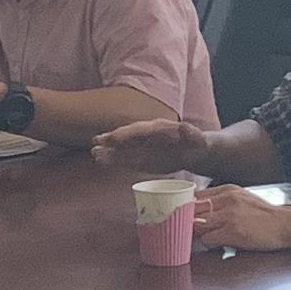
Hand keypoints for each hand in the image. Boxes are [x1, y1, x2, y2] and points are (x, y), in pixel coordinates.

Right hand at [94, 117, 209, 176]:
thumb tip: (185, 128)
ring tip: (94, 152)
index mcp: (158, 128)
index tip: (115, 137)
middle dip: (113, 140)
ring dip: (109, 151)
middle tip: (97, 142)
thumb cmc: (196, 143)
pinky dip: (114, 160)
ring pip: (123, 148)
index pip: (140, 131)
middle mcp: (146, 136)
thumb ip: (189, 133)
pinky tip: (101, 161)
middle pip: (127, 137)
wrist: (194, 151)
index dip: (127, 134)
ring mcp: (142, 147)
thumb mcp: (196, 138)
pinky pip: (125, 160)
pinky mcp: (141, 158)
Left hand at [188, 186, 290, 254]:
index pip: (194, 195)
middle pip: (191, 210)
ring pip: (196, 225)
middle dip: (184, 222)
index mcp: (226, 190)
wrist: (286, 225)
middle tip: (184, 231)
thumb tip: (198, 208)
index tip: (180, 216)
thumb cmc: (264, 216)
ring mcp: (229, 215)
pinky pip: (207, 240)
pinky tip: (218, 245)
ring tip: (203, 239)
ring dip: (196, 235)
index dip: (184, 208)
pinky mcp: (232, 232)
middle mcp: (226, 199)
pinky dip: (209, 245)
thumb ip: (221, 200)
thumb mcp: (242, 198)